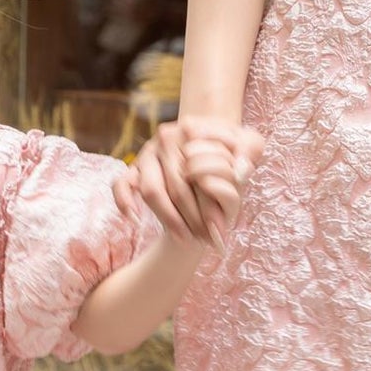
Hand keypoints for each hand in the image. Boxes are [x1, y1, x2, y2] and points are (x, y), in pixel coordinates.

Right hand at [133, 114, 263, 250]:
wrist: (208, 138)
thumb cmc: (230, 146)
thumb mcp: (249, 143)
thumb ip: (250, 152)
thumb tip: (241, 172)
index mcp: (191, 129)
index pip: (199, 174)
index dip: (210, 205)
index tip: (221, 228)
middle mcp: (165, 139)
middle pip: (177, 187)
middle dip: (193, 219)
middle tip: (207, 240)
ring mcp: (147, 153)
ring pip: (151, 190)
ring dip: (168, 218)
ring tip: (185, 239)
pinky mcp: (133, 166)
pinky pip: (120, 184)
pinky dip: (124, 201)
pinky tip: (134, 219)